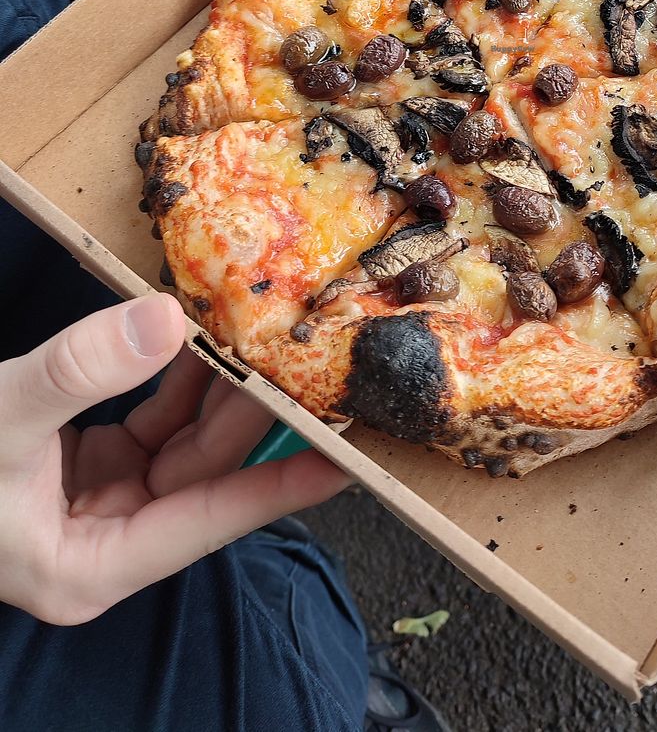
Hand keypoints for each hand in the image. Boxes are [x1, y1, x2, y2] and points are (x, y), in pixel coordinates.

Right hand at [0, 294, 345, 624]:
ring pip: (180, 441)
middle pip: (203, 473)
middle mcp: (101, 542)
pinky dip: (170, 378)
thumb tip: (165, 321)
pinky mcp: (76, 466)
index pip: (211, 521)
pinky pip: (146, 421)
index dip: (282, 483)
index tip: (349, 455)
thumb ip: (78, 372)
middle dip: (254, 411)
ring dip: (216, 386)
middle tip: (309, 358)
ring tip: (266, 334)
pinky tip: (197, 336)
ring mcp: (91, 502)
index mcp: (89, 566)